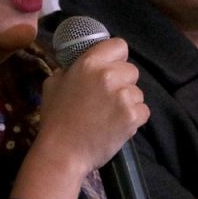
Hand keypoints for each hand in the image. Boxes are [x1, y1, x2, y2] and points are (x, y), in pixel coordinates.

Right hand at [11, 39, 147, 198]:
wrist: (63, 152)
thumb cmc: (55, 118)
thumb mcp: (54, 83)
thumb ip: (70, 69)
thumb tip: (79, 64)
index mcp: (89, 63)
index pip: (119, 45)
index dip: (116, 58)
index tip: (110, 69)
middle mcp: (109, 75)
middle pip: (132, 70)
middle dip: (123, 82)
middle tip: (108, 98)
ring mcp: (124, 96)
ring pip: (138, 92)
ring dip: (128, 102)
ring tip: (110, 115)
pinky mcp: (133, 116)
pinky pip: (143, 110)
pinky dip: (134, 118)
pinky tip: (117, 125)